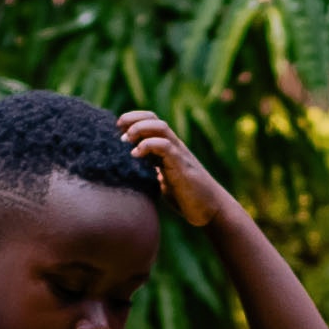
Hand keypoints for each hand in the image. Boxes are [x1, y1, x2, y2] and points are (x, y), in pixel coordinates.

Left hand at [120, 108, 234, 233]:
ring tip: (126, 140)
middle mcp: (174, 146)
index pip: (150, 122)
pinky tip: (136, 155)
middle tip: (118, 129)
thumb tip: (130, 174)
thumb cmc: (188, 199)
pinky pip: (164, 145)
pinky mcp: (181, 164)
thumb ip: (152, 173)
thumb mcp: (164, 182)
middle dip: (132, 118)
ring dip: (139, 128)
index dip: (132, 121)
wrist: (211, 210)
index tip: (117, 130)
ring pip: (159, 127)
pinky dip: (147, 146)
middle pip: (153, 118)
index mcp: (168, 149)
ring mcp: (179, 153)